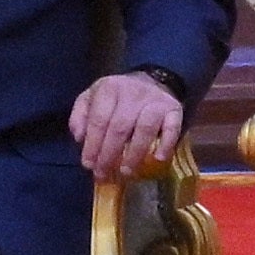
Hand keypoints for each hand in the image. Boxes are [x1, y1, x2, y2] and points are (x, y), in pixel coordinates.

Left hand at [71, 72, 189, 179]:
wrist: (151, 81)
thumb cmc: (116, 97)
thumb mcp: (92, 98)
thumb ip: (80, 116)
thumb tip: (80, 138)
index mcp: (109, 89)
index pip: (99, 120)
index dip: (92, 145)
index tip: (88, 165)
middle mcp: (133, 92)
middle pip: (120, 127)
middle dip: (109, 154)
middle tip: (103, 173)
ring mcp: (155, 100)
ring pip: (145, 128)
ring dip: (135, 153)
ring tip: (126, 171)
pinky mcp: (174, 108)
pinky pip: (172, 127)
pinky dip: (166, 143)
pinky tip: (159, 158)